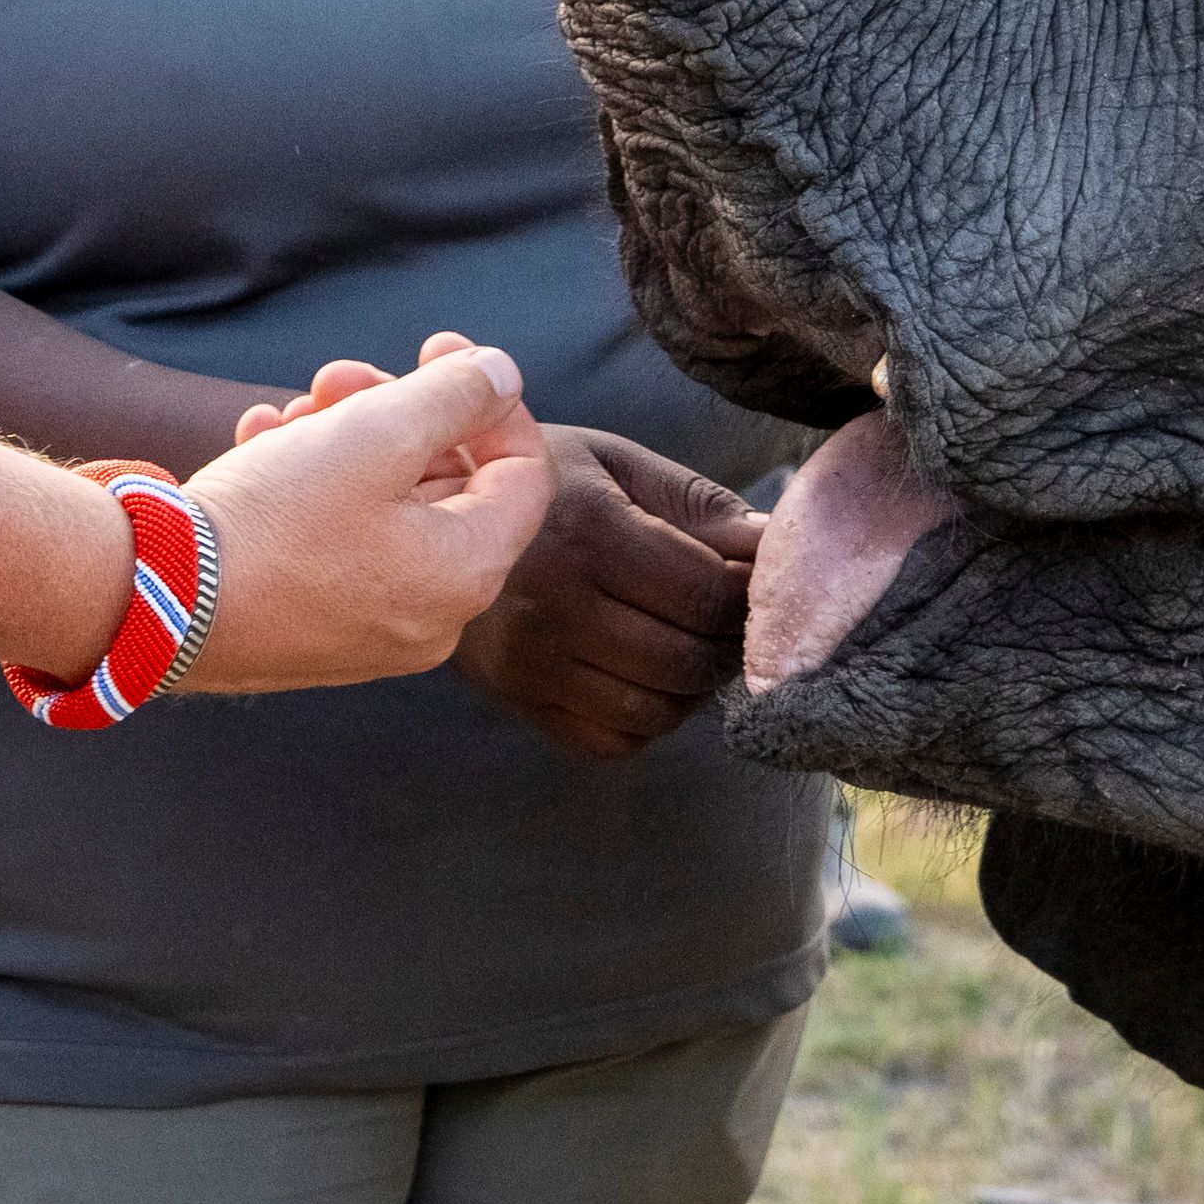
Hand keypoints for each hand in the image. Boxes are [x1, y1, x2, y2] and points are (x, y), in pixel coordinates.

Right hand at [182, 344, 549, 692]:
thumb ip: (455, 395)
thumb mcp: (377, 430)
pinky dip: (311, 488)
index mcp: (466, 573)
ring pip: (384, 509)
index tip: (438, 349)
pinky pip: (338, 544)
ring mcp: (370, 631)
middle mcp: (431, 617)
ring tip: (286, 411)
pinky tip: (260, 447)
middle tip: (337, 377)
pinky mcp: (314, 631)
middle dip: (394, 412)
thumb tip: (502, 375)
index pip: (523, 474)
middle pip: (444, 486)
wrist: (158, 601)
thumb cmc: (277, 517)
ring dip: (344, 442)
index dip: (491, 400)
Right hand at [450, 423, 761, 759]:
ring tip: (684, 640)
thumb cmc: (542, 479)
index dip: (749, 597)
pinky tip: (642, 672)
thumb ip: (699, 504)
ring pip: (657, 710)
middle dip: (727, 644)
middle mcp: (558, 605)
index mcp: (590, 533)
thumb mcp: (617, 463)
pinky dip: (647, 717)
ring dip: (692, 686)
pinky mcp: (518, 700)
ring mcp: (534, 663)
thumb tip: (774, 546)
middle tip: (724, 616)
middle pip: (689, 661)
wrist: (429, 512)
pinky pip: (614, 740)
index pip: (708, 596)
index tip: (752, 581)